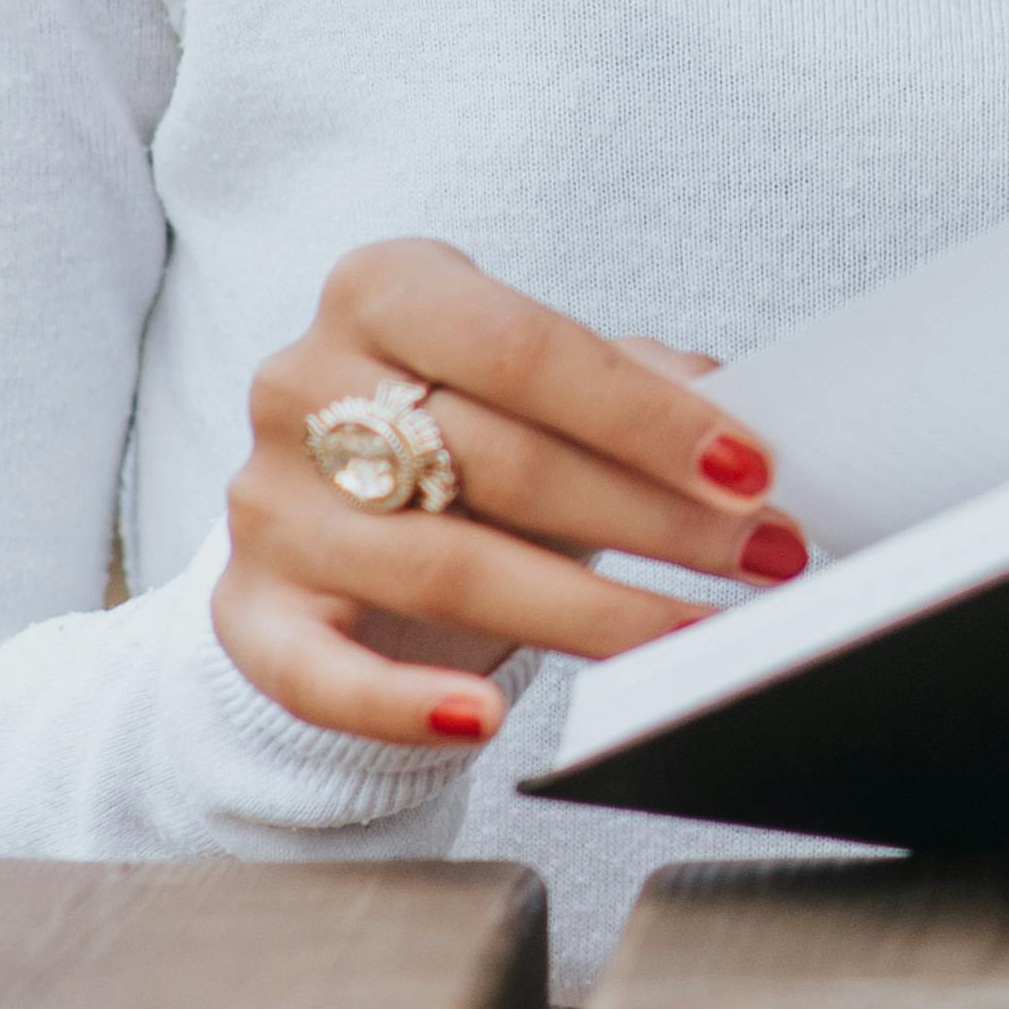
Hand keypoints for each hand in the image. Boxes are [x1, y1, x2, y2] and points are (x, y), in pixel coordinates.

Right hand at [216, 237, 802, 746]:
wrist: (331, 501)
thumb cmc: (466, 423)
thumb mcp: (539, 377)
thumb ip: (632, 381)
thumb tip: (735, 416)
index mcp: (384, 290)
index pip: (525, 349)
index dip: (646, 416)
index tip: (750, 469)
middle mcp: (303, 383)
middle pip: (498, 460)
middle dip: (651, 516)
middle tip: (761, 556)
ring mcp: (267, 501)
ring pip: (442, 566)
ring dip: (584, 612)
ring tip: (687, 636)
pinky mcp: (248, 610)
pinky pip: (317, 672)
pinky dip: (399, 700)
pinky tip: (482, 718)